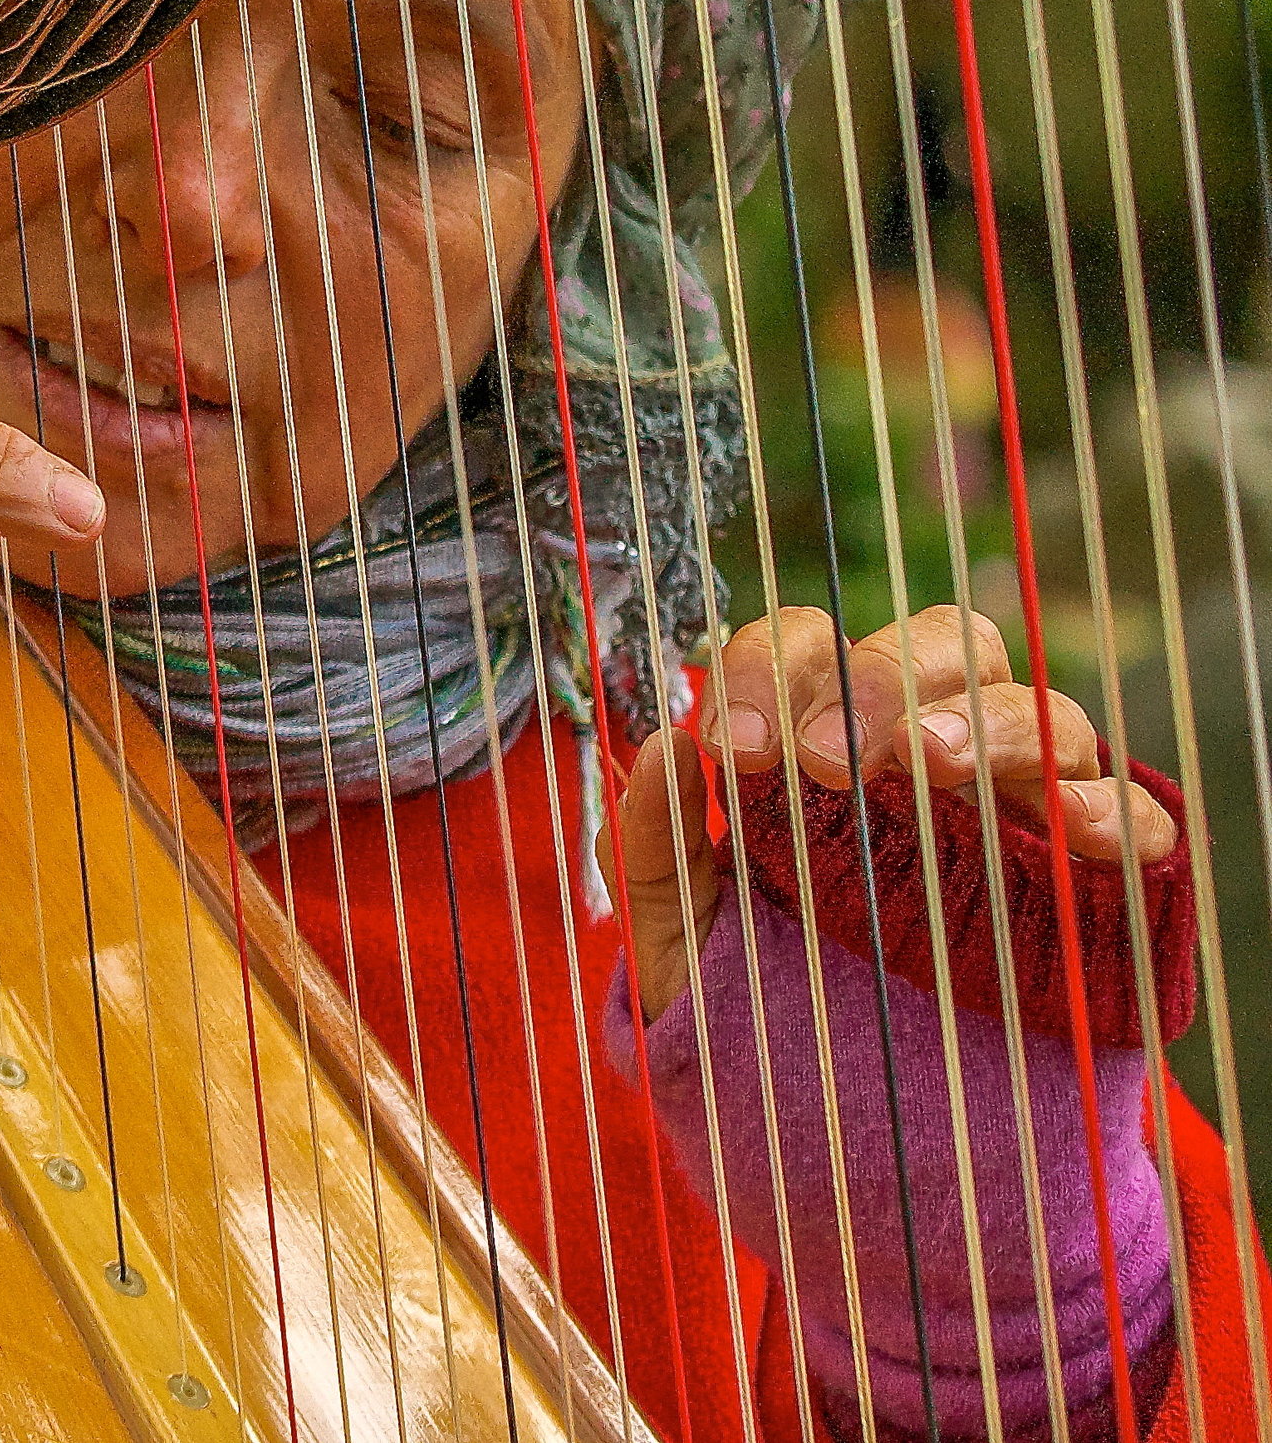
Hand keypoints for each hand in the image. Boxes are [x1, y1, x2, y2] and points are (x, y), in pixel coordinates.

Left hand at [603, 603, 1175, 1021]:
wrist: (860, 1145)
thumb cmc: (762, 1010)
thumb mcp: (682, 939)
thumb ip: (653, 847)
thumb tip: (656, 746)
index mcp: (830, 737)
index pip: (810, 646)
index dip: (768, 671)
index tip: (731, 747)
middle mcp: (935, 752)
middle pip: (943, 645)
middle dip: (880, 678)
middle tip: (825, 756)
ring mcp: (1023, 813)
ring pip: (1043, 711)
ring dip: (986, 723)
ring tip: (926, 763)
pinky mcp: (1100, 889)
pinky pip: (1137, 822)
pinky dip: (1112, 812)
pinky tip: (1068, 833)